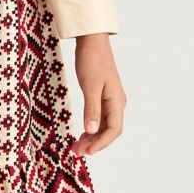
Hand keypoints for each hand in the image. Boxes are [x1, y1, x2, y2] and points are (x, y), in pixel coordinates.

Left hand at [71, 33, 125, 156]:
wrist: (92, 40)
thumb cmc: (91, 60)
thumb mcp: (90, 86)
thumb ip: (91, 109)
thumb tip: (91, 131)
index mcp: (117, 101)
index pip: (114, 130)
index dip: (101, 143)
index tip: (87, 151)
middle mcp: (116, 103)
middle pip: (108, 130)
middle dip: (94, 143)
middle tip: (77, 152)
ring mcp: (110, 99)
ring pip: (102, 124)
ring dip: (91, 136)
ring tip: (76, 146)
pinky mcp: (101, 95)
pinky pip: (98, 116)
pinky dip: (90, 126)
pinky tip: (81, 132)